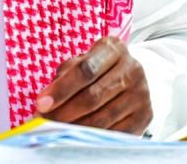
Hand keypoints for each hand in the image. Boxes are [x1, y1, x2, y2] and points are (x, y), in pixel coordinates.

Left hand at [34, 35, 151, 134]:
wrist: (131, 79)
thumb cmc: (97, 71)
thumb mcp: (81, 63)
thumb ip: (64, 77)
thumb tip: (44, 102)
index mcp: (113, 48)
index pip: (85, 70)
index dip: (61, 89)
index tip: (41, 103)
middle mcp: (132, 68)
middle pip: (93, 96)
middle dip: (63, 113)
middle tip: (44, 122)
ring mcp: (141, 93)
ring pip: (102, 118)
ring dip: (75, 128)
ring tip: (56, 130)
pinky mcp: (145, 115)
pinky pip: (115, 133)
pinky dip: (93, 137)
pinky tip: (78, 136)